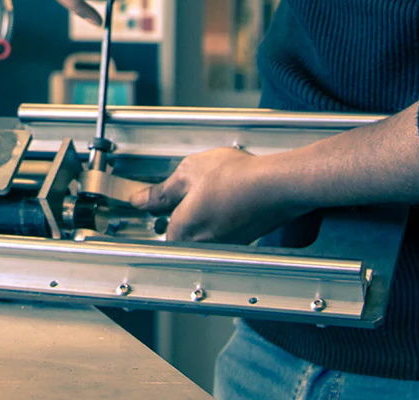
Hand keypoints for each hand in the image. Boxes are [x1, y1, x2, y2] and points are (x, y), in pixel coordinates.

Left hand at [132, 147, 309, 244]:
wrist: (276, 186)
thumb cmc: (236, 178)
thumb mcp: (187, 172)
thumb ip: (161, 191)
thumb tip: (141, 199)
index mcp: (182, 231)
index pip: (161, 228)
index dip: (163, 208)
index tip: (164, 196)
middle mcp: (202, 245)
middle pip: (183, 232)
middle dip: (185, 212)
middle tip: (195, 188)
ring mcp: (225, 245)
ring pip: (205, 231)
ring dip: (206, 213)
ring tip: (217, 188)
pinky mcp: (243, 240)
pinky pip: (225, 229)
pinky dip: (225, 213)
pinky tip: (233, 194)